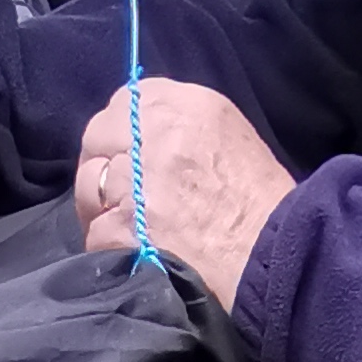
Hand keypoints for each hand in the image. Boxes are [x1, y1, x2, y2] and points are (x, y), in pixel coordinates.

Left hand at [72, 79, 294, 309]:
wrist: (272, 261)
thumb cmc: (263, 207)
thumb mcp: (230, 139)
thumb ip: (183, 129)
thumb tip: (146, 136)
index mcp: (186, 106)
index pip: (128, 100)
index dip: (122, 130)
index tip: (129, 153)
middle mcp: (155, 133)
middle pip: (98, 135)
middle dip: (103, 163)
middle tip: (120, 194)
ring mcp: (134, 180)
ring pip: (89, 183)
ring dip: (100, 207)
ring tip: (127, 228)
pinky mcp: (121, 226)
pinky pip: (95, 231)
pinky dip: (108, 246)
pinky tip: (133, 254)